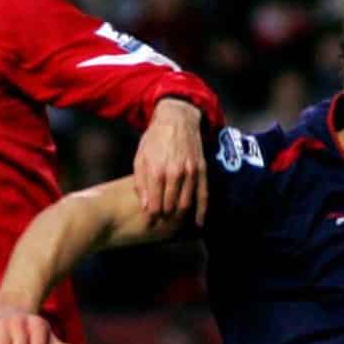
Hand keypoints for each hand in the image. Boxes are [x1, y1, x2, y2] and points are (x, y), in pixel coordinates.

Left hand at [132, 97, 206, 224]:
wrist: (177, 119)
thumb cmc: (154, 139)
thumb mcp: (140, 158)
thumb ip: (140, 183)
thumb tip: (146, 207)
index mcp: (156, 170)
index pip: (155, 204)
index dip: (152, 218)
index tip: (149, 224)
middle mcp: (175, 173)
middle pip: (170, 207)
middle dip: (165, 218)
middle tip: (161, 224)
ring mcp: (190, 171)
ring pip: (186, 203)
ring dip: (180, 217)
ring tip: (173, 223)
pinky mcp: (202, 170)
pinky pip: (203, 195)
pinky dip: (201, 211)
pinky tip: (198, 223)